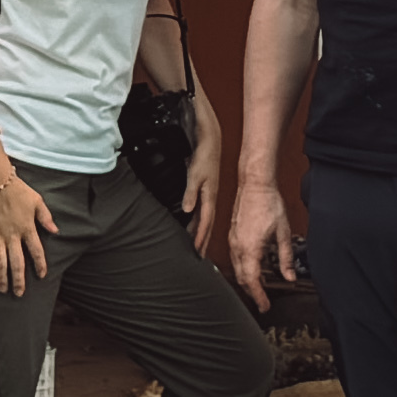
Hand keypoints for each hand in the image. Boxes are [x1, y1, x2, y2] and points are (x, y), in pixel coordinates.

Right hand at [0, 145, 55, 296]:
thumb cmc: (17, 189)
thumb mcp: (37, 201)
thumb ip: (46, 218)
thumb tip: (55, 232)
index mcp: (27, 228)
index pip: (36, 251)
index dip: (40, 265)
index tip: (41, 275)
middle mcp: (13, 235)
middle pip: (17, 263)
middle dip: (19, 280)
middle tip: (19, 293)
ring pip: (0, 262)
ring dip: (1, 277)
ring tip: (2, 289)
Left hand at [181, 109, 226, 245]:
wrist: (210, 141)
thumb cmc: (204, 156)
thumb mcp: (195, 175)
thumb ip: (190, 193)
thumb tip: (187, 210)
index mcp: (210, 197)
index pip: (205, 223)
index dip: (201, 238)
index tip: (197, 252)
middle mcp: (209, 198)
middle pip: (205, 224)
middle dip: (202, 240)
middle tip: (198, 255)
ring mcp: (207, 194)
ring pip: (203, 218)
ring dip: (199, 231)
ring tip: (194, 244)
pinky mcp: (203, 189)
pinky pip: (200, 210)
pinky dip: (196, 219)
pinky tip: (190, 222)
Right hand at [225, 175, 299, 304]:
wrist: (254, 184)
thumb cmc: (269, 203)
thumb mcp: (283, 233)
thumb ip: (286, 257)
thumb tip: (289, 276)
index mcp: (250, 248)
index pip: (251, 281)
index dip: (258, 296)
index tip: (265, 306)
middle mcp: (238, 246)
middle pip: (241, 278)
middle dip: (252, 292)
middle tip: (263, 302)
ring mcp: (232, 240)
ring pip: (236, 269)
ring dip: (247, 280)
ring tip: (259, 289)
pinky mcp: (232, 235)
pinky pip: (234, 258)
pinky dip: (242, 268)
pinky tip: (252, 269)